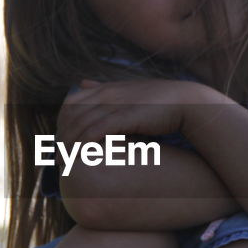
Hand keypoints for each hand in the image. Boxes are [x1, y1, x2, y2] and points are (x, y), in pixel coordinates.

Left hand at [57, 78, 214, 144]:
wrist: (188, 102)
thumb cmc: (161, 101)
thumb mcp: (129, 90)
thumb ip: (105, 88)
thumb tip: (83, 83)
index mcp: (106, 88)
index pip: (70, 104)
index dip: (62, 124)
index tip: (62, 143)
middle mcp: (107, 93)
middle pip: (70, 116)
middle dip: (61, 137)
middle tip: (59, 158)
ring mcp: (115, 104)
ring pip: (79, 125)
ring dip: (68, 146)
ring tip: (64, 164)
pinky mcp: (125, 116)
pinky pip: (94, 132)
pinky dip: (83, 145)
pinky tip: (80, 159)